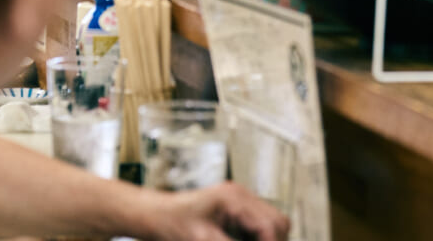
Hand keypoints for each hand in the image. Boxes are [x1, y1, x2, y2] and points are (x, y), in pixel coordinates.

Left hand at [131, 182, 290, 240]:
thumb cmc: (170, 223)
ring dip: (265, 239)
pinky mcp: (235, 212)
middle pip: (278, 222)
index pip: (270, 224)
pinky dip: (255, 238)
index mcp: (234, 199)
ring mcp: (239, 202)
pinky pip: (257, 227)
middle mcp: (241, 196)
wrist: (154, 216)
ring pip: (271, 224)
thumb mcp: (202, 240)